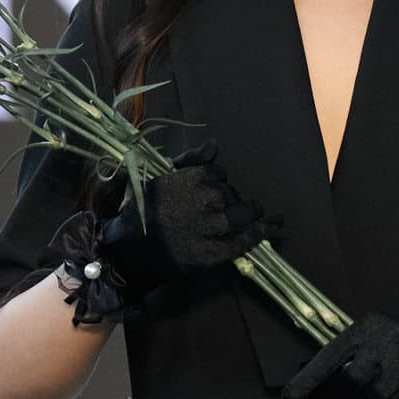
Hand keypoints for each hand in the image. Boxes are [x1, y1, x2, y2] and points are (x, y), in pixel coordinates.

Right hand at [48, 140, 278, 324]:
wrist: (126, 247)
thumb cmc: (140, 210)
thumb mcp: (159, 176)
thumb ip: (189, 160)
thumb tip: (215, 145)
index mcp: (187, 179)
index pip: (218, 173)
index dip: (221, 182)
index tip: (221, 189)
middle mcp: (200, 200)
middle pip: (231, 194)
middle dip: (238, 199)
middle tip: (247, 207)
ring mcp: (206, 228)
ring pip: (240, 215)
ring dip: (255, 214)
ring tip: (265, 217)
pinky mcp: (209, 253)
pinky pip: (240, 241)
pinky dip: (258, 235)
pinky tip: (271, 231)